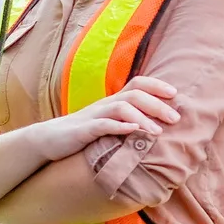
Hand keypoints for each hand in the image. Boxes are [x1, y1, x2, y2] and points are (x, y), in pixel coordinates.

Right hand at [27, 76, 180, 162]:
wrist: (48, 139)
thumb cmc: (83, 134)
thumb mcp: (107, 124)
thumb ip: (127, 121)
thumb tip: (155, 125)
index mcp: (112, 101)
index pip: (137, 84)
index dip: (156, 85)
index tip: (175, 94)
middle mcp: (105, 104)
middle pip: (134, 95)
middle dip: (157, 105)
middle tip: (175, 118)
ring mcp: (94, 116)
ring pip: (121, 108)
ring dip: (142, 118)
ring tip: (158, 132)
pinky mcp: (83, 131)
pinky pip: (102, 125)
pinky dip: (119, 127)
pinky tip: (133, 132)